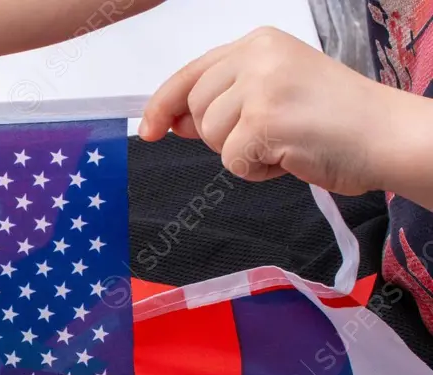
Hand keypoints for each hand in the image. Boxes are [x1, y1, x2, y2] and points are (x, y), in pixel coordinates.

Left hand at [138, 27, 393, 194]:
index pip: (190, 74)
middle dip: (220, 134)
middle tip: (267, 135)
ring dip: (241, 152)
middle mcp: (257, 56)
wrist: (386, 135)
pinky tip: (289, 157)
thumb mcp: (274, 94)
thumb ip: (226, 101)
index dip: (163, 105)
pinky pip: (231, 161)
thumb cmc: (335, 120)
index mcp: (259, 43)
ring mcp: (261, 86)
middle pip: (196, 108)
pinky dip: (256, 171)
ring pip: (210, 136)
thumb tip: (174, 121)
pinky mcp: (264, 121)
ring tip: (283, 143)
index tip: (149, 129)